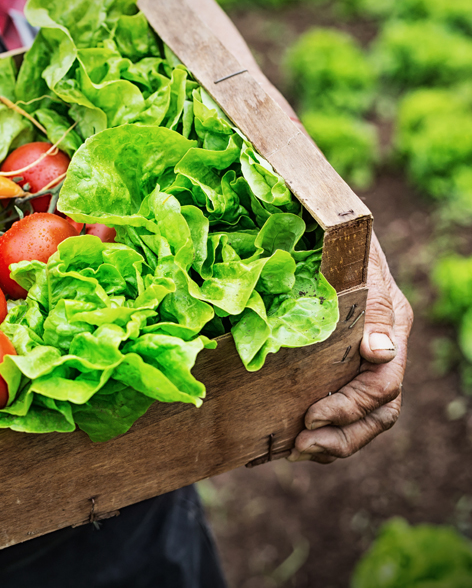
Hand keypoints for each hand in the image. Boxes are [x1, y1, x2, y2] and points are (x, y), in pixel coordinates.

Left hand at [289, 234, 412, 462]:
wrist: (325, 226)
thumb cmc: (341, 240)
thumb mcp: (357, 264)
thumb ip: (371, 307)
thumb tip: (380, 352)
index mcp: (390, 326)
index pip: (384, 385)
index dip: (350, 407)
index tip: (311, 415)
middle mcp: (382, 349)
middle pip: (378, 413)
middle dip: (341, 436)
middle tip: (300, 446)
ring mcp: (362, 360)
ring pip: (364, 419)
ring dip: (331, 442)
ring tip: (294, 451)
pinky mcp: (338, 365)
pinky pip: (340, 410)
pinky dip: (318, 431)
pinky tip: (286, 442)